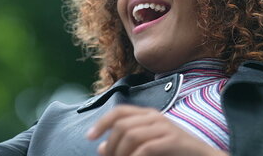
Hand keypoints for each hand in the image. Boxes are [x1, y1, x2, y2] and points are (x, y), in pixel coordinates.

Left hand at [87, 105, 227, 155]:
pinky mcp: (172, 140)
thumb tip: (100, 148)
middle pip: (121, 125)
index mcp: (148, 114)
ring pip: (130, 135)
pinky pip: (145, 148)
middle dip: (110, 144)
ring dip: (119, 152)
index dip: (101, 122)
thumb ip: (125, 145)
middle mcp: (155, 117)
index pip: (119, 111)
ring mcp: (165, 127)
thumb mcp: (147, 146)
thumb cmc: (174, 153)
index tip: (89, 137)